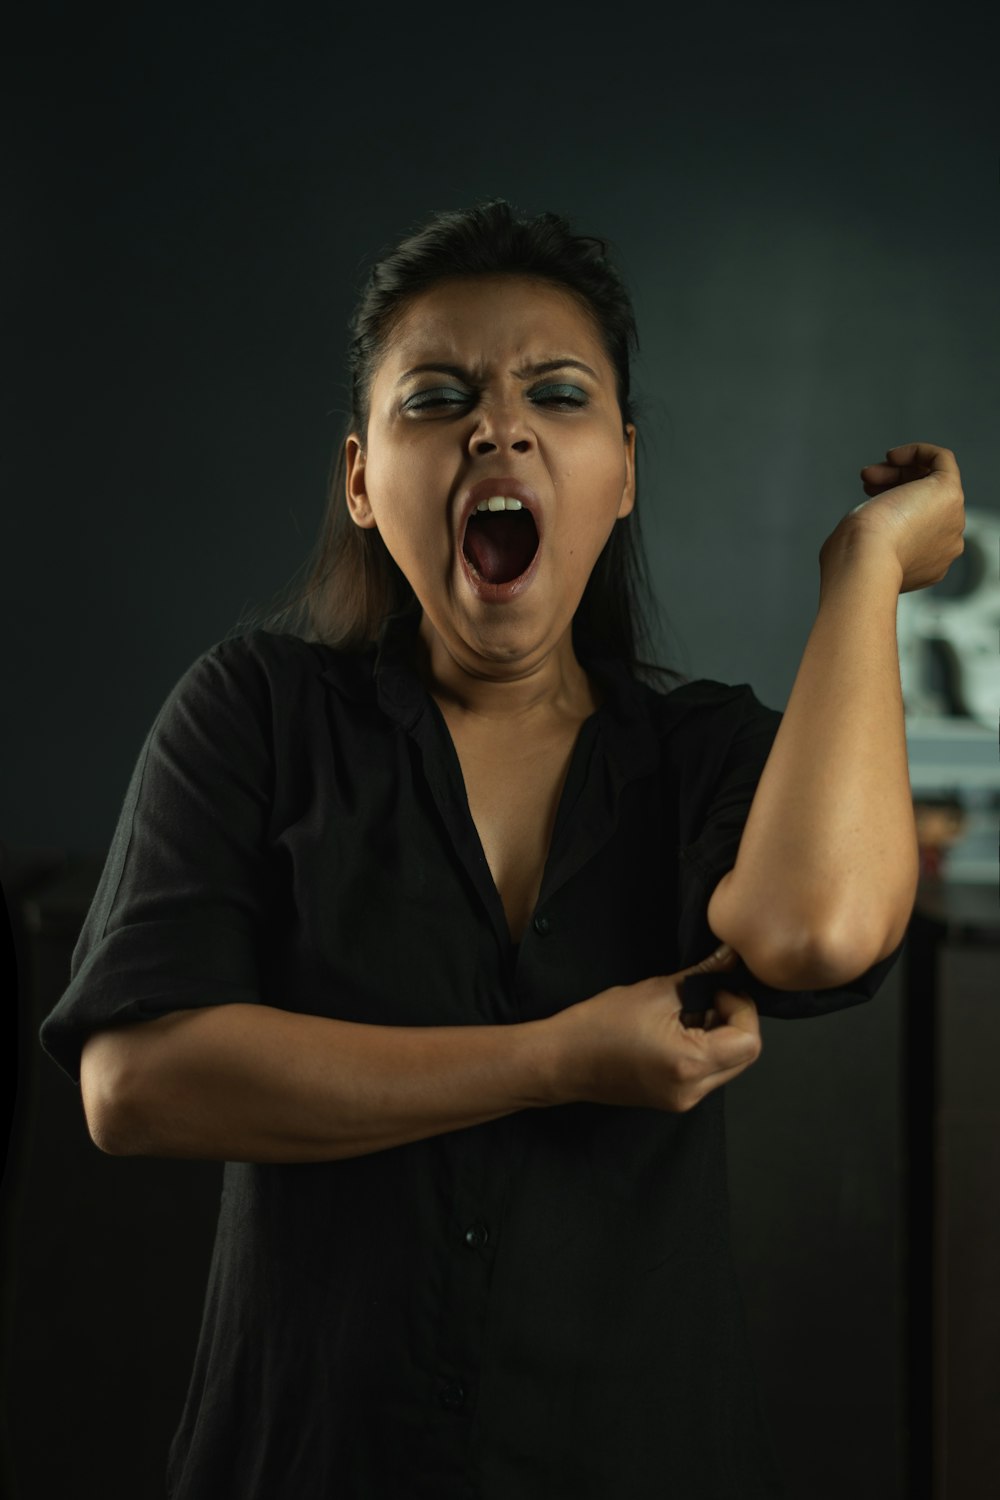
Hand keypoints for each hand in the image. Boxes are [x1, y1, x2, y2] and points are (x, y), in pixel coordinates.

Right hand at [553, 946, 761, 1113]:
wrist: (561, 1060)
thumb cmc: (598, 1025)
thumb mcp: (654, 991)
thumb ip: (700, 976)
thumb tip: (730, 957)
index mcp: (690, 1064)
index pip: (749, 1041)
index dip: (740, 1007)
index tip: (714, 990)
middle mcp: (693, 1091)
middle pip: (744, 1056)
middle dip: (734, 1021)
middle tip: (704, 999)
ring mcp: (683, 1100)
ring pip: (729, 1066)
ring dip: (719, 1036)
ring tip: (684, 1015)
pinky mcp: (673, 1100)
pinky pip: (708, 1075)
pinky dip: (704, 1050)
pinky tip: (675, 1032)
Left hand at [823, 441, 964, 593]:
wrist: (864, 563)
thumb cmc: (853, 559)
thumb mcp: (863, 550)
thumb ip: (874, 541)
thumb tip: (865, 528)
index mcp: (929, 563)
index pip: (919, 521)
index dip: (893, 500)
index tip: (867, 491)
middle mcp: (946, 544)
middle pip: (926, 499)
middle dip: (893, 482)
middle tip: (867, 479)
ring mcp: (951, 519)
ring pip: (932, 480)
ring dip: (898, 470)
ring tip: (868, 474)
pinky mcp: (950, 494)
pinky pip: (942, 460)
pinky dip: (917, 451)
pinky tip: (892, 456)